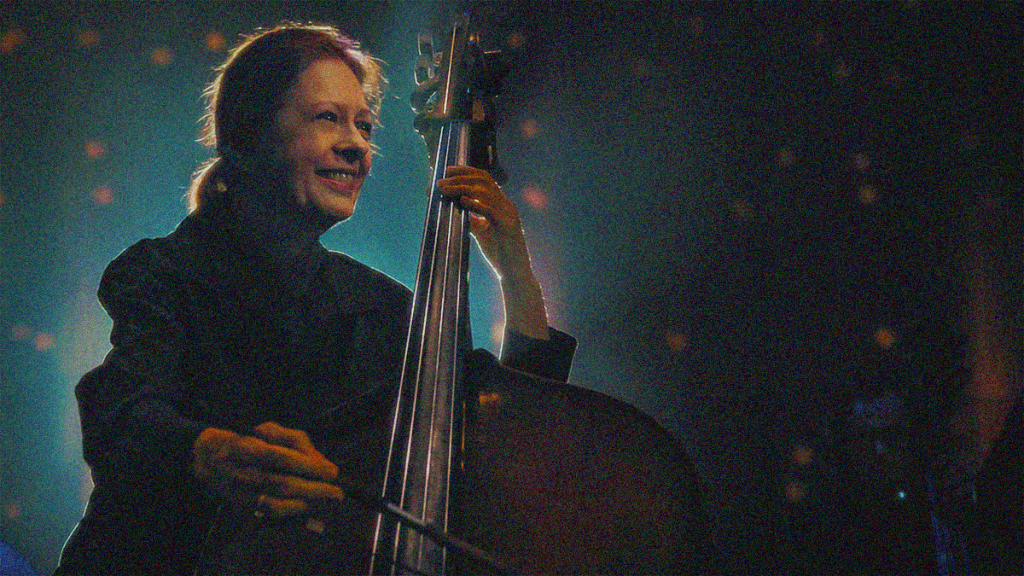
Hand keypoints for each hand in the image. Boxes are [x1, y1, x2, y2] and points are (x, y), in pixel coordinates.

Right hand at [191, 422, 344, 517]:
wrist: (210, 460)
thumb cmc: (249, 440)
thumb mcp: (269, 430)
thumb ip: (297, 441)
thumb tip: (322, 462)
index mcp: (245, 447)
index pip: (281, 458)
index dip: (308, 466)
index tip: (332, 471)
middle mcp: (240, 472)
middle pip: (281, 484)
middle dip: (313, 489)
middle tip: (337, 491)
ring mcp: (239, 494)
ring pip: (277, 503)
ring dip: (307, 503)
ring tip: (328, 499)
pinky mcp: (242, 508)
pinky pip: (270, 516)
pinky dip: (293, 515)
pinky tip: (311, 512)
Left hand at [437, 166, 528, 278]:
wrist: (514, 273)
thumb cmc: (499, 252)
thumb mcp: (481, 231)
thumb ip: (471, 216)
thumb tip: (454, 205)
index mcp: (501, 203)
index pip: (485, 178)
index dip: (466, 171)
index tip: (447, 170)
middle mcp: (507, 205)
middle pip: (484, 180)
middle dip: (460, 177)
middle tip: (441, 182)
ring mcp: (509, 215)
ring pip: (485, 192)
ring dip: (462, 188)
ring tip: (445, 190)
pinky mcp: (508, 227)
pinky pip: (491, 210)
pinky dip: (475, 203)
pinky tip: (462, 201)